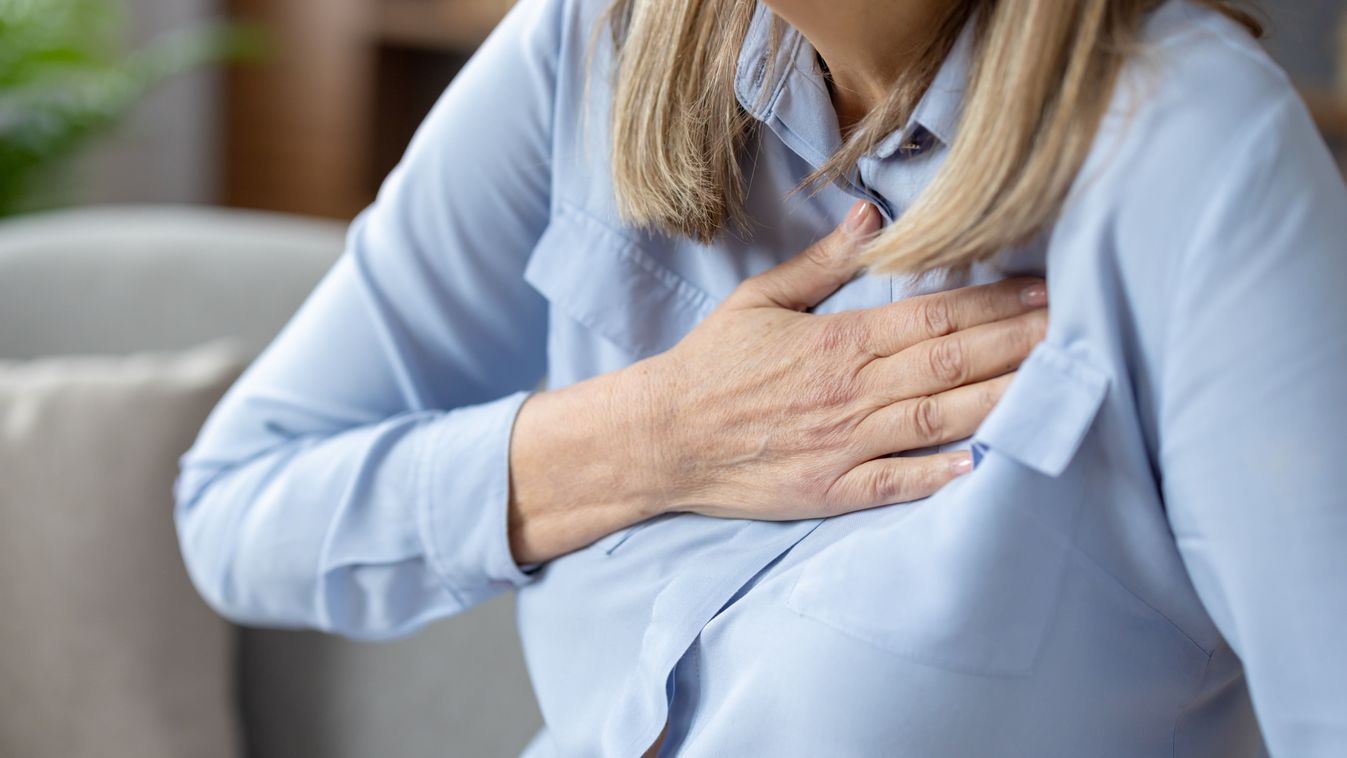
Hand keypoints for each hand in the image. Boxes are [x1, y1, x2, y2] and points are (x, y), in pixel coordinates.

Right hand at [632, 200, 1047, 518]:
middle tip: (1083, 328)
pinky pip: (897, 484)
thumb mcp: (759, 300)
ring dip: (1003, 401)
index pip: (933, 316)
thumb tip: (873, 216)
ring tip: (1060, 385)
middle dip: (1021, 344)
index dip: (995, 301)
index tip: (1047, 290)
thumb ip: (823, 263)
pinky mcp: (830, 490)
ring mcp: (843, 444)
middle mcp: (850, 390)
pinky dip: (942, 475)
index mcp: (838, 341)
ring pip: (939, 419)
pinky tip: (989, 463)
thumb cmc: (711, 365)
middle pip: (952, 364)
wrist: (662, 437)